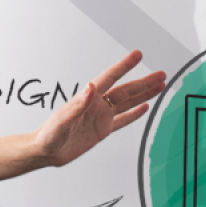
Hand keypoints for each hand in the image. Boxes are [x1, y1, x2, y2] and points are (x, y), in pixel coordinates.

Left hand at [30, 50, 168, 168]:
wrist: (45, 151)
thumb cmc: (48, 135)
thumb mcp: (62, 121)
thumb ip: (77, 105)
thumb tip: (90, 88)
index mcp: (88, 99)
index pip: (109, 78)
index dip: (124, 66)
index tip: (137, 55)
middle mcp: (97, 105)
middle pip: (125, 90)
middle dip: (144, 82)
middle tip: (160, 73)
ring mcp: (101, 117)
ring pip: (127, 103)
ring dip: (144, 95)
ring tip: (159, 86)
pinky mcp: (102, 130)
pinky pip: (122, 120)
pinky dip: (134, 114)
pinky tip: (144, 108)